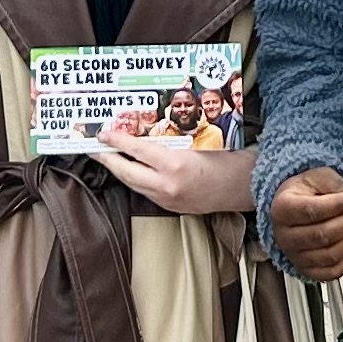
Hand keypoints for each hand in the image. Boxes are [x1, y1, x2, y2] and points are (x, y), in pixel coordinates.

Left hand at [93, 127, 254, 215]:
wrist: (247, 188)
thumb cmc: (228, 161)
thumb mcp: (198, 143)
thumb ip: (169, 142)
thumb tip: (142, 133)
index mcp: (176, 165)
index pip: (137, 150)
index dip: (117, 140)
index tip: (103, 133)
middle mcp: (168, 186)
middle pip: (127, 172)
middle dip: (108, 159)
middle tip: (94, 147)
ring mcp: (168, 200)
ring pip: (133, 184)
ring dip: (119, 170)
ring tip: (108, 157)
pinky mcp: (171, 208)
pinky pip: (145, 192)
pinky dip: (134, 180)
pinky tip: (131, 170)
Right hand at [269, 166, 342, 281]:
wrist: (296, 209)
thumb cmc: (306, 192)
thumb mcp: (318, 178)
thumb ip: (337, 185)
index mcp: (282, 209)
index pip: (312, 210)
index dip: (339, 205)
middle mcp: (284, 236)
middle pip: (323, 234)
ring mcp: (295, 257)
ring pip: (330, 254)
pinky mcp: (307, 271)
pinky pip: (333, 271)